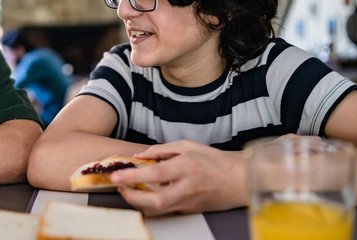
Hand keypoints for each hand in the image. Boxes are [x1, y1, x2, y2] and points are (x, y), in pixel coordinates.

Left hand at [109, 140, 246, 215]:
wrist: (240, 181)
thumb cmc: (215, 161)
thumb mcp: (189, 146)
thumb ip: (162, 150)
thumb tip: (140, 156)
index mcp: (187, 167)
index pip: (155, 174)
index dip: (133, 177)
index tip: (116, 176)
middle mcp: (187, 187)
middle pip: (154, 201)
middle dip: (131, 197)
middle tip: (120, 187)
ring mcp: (188, 202)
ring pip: (157, 210)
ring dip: (138, 202)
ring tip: (128, 189)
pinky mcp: (189, 211)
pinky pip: (164, 210)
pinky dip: (150, 203)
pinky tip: (145, 193)